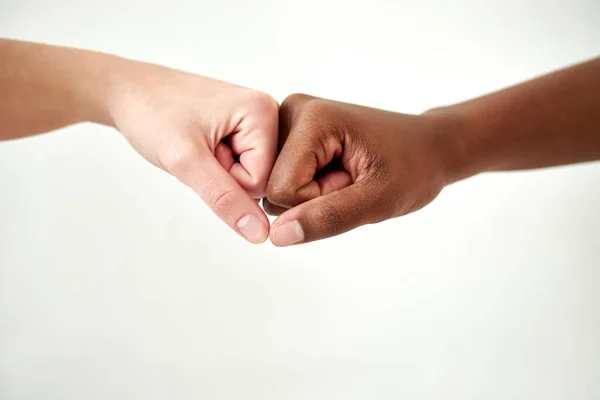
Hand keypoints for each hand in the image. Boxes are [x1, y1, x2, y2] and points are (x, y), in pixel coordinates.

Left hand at [108, 61, 277, 243]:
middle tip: (200, 148)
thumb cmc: (152, 114)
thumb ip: (225, 198)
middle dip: (226, 175)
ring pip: (251, 175)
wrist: (128, 91)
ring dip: (221, 171)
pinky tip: (204, 145)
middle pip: (262, 178)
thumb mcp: (186, 161)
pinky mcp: (245, 128)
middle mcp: (269, 113)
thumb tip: (260, 233)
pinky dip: (218, 164)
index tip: (202, 152)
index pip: (264, 181)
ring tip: (199, 144)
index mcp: (264, 111)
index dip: (228, 180)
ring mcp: (257, 121)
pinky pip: (242, 165)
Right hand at [264, 94, 460, 245]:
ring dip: (312, 194)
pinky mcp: (291, 135)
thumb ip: (328, 217)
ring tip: (347, 176)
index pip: (282, 190)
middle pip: (272, 187)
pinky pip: (282, 181)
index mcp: (310, 118)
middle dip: (313, 197)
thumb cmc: (413, 167)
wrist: (428, 146)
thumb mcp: (379, 200)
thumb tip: (277, 236)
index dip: (318, 202)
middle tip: (352, 179)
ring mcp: (288, 122)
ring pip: (274, 187)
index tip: (353, 183)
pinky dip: (310, 188)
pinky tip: (337, 173)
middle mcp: (289, 111)